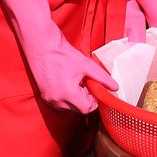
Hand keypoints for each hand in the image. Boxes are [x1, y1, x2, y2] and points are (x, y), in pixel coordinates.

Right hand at [0, 0, 117, 113]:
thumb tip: (115, 87)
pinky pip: (60, 102)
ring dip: (76, 98)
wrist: (41, 46)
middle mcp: (57, 101)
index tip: (94, 89)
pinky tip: (67, 81)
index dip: (94, 100)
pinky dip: (66, 96)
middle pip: (78, 109)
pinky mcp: (44, 96)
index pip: (87, 109)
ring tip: (75, 80)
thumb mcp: (86, 65)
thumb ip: (102, 78)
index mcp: (67, 95)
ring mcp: (49, 99)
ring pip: (69, 106)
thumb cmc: (63, 54)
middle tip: (86, 82)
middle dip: (85, 99)